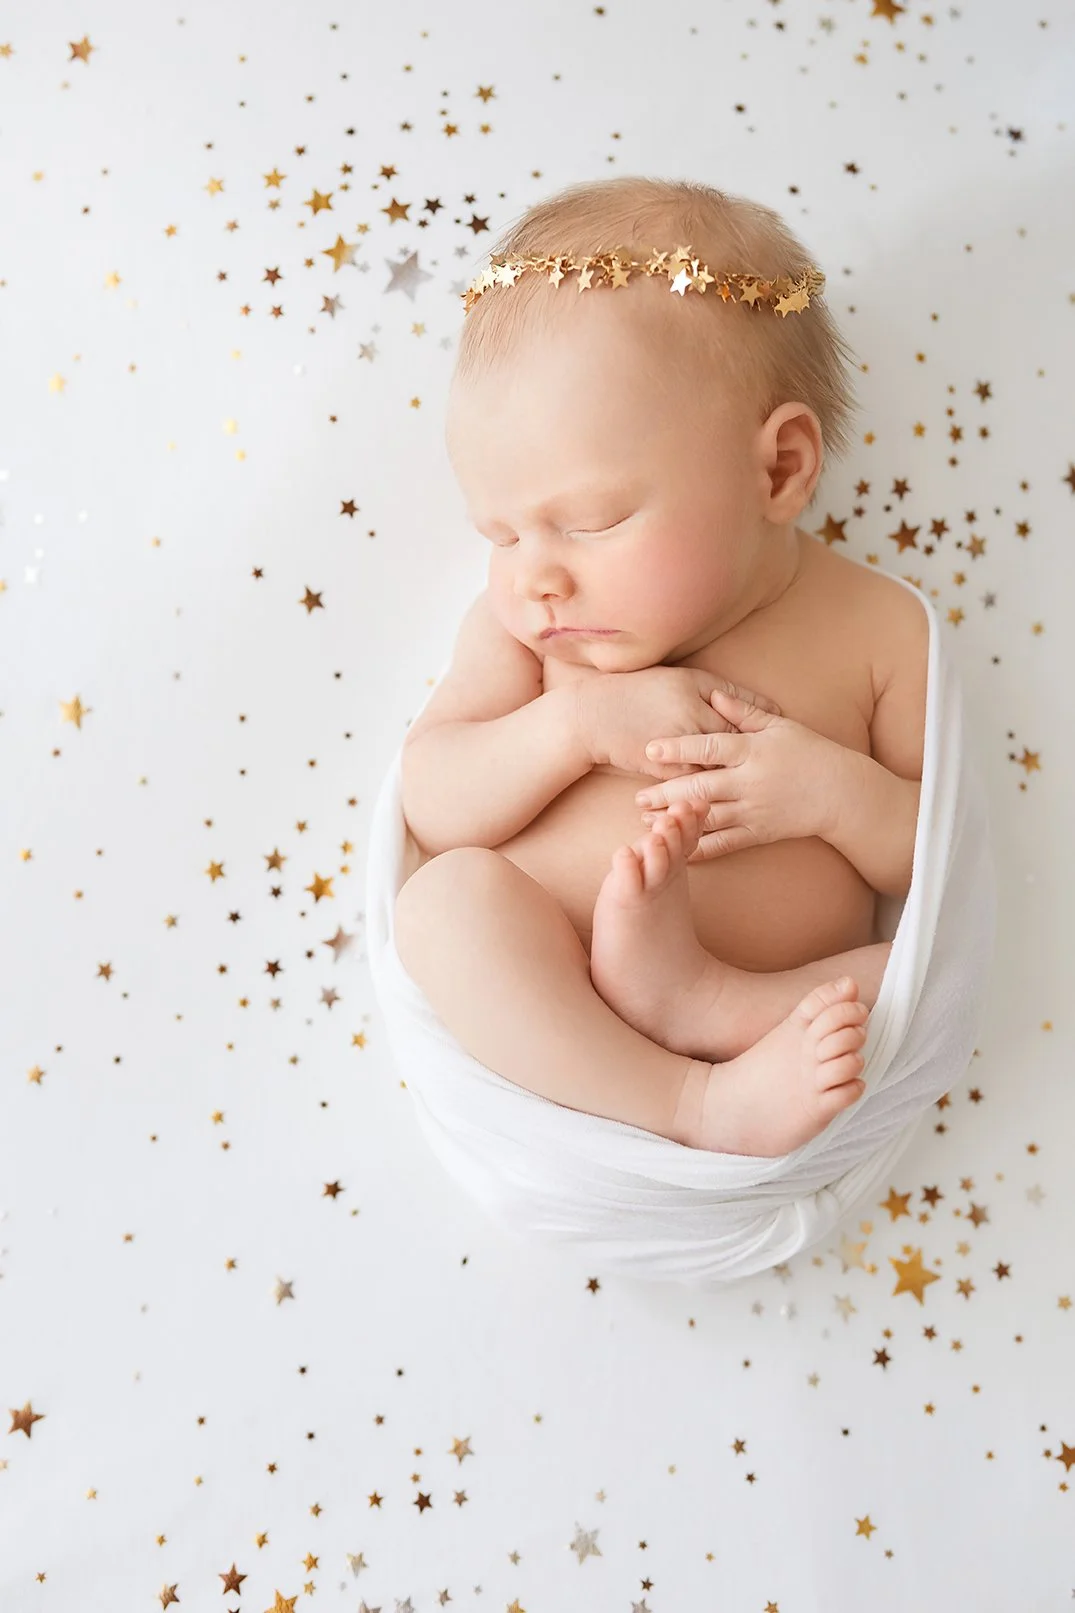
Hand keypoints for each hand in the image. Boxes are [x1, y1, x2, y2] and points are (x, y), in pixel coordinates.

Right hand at [574, 667, 782, 782]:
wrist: (594, 716)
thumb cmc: (638, 692)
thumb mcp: (681, 680)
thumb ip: (721, 690)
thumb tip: (756, 700)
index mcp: (696, 696)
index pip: (741, 717)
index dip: (763, 729)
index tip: (782, 734)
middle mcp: (691, 722)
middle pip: (736, 748)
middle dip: (758, 761)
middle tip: (780, 770)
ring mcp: (679, 750)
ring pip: (719, 772)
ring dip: (740, 783)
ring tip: (762, 791)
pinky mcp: (665, 772)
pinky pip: (696, 789)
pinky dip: (713, 797)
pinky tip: (731, 804)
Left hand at [633, 687, 846, 861]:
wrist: (841, 793)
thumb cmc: (811, 753)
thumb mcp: (780, 726)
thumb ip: (744, 712)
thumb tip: (714, 696)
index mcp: (754, 751)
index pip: (710, 746)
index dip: (678, 747)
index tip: (651, 749)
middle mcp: (751, 781)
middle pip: (701, 785)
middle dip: (666, 791)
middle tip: (637, 795)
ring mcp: (754, 809)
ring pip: (708, 816)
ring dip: (676, 819)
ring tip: (648, 821)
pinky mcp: (759, 832)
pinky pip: (725, 843)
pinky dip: (701, 847)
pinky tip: (678, 847)